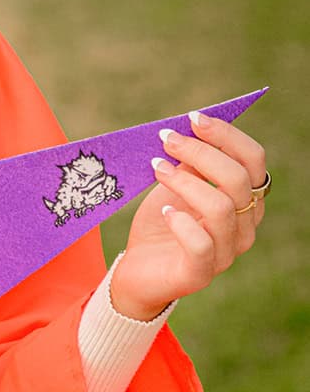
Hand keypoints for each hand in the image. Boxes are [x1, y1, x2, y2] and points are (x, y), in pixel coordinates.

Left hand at [110, 110, 268, 321]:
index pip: (254, 161)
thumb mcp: (175, 185)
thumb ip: (190, 163)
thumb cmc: (161, 223)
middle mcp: (244, 226)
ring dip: (185, 181)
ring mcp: (226, 253)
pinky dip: (180, 222)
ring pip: (221, 207)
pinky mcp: (200, 273)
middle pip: (239, 179)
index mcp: (245, 200)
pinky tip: (163, 212)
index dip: (227, 135)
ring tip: (158, 168)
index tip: (193, 118)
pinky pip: (201, 243)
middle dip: (201, 152)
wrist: (137, 270)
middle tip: (167, 140)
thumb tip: (192, 129)